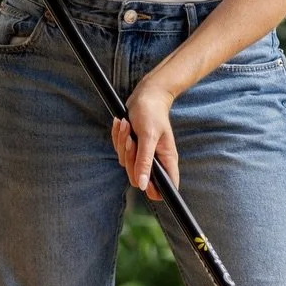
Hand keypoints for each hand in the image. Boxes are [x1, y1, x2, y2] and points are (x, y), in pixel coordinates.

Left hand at [113, 78, 179, 199]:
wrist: (146, 95)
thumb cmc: (152, 113)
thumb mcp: (148, 136)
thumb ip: (145, 161)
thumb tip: (144, 185)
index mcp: (166, 160)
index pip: (166, 187)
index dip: (155, 190)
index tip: (143, 179)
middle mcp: (156, 160)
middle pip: (138, 178)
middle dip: (130, 158)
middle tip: (132, 140)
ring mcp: (143, 155)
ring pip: (126, 163)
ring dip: (122, 144)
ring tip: (127, 126)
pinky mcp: (132, 148)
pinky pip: (120, 152)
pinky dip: (118, 138)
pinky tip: (123, 125)